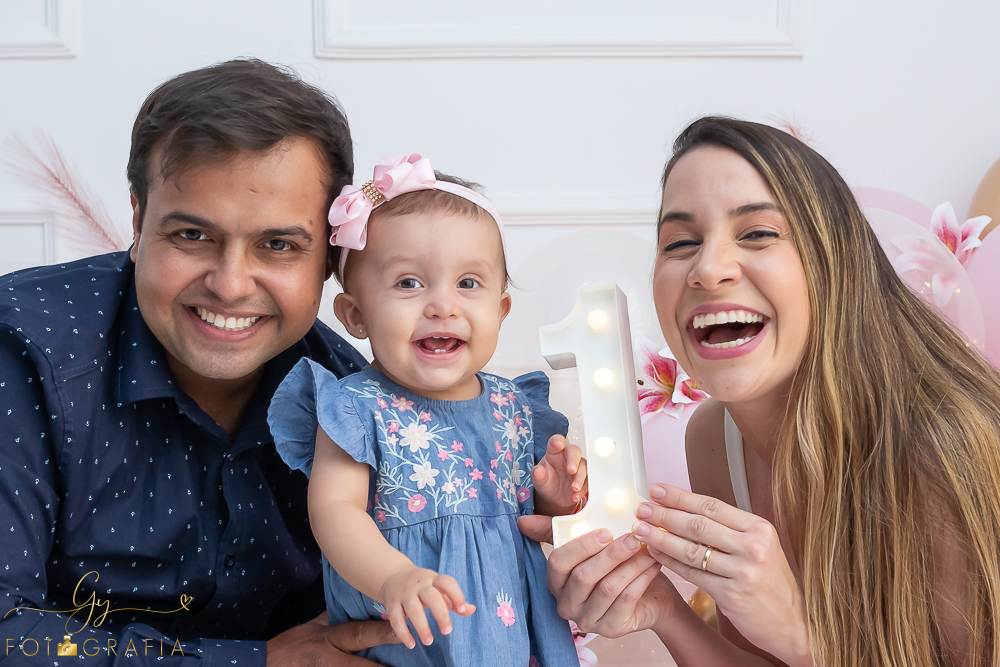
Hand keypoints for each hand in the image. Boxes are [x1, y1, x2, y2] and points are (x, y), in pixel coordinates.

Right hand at [266, 613, 399, 665]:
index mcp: (328, 639)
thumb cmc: (291, 646)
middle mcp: (329, 660)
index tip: (401, 632)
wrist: (264, 664)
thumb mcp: (312, 627)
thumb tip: (356, 606)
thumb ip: (334, 619)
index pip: (359, 634)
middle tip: (409, 665)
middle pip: (362, 665)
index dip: (381, 633)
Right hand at [380, 566, 474, 648]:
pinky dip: (403, 632)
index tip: (461, 610)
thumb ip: (454, 600)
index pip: (446, 582)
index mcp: (433, 580)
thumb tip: (472, 610)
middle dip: (440, 614)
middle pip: (431, 597)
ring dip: (421, 626)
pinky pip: (396, 619)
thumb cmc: (423, 586)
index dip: (456, 595)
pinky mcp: (392, 604)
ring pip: (413, 609)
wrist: (393, 575)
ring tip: (429, 641)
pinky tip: (411, 644)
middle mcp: (419, 585)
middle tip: (447, 631)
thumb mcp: (438, 588)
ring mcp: (404, 594)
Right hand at [517, 515, 678, 638]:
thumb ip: (559, 531)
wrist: (649, 597)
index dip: (581, 546)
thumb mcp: (590, 545)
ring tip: (646, 547)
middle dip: (610, 554)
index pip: (558, 563)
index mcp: (556, 582)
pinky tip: (652, 563)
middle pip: (584, 577)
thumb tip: (523, 520)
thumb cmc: (615, 566)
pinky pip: (626, 600)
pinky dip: (641, 578)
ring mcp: (588, 620)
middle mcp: (567, 605)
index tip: (605, 531)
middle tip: (632, 537)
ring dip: (630, 564)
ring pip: (608, 588)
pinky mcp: (612, 629)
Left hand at [532, 434, 587, 514]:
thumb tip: (538, 471)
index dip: (558, 441)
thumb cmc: (546, 482)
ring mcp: (578, 467)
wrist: (553, 498)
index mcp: (554, 453)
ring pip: (584, 466)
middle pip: (574, 451)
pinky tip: (575, 496)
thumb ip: (537, 475)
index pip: (556, 442)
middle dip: (574, 460)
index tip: (558, 444)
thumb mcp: (539, 481)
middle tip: (571, 470)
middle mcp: (567, 457)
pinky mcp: (585, 478)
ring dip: (580, 477)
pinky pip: (588, 481)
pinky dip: (583, 489)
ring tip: (574, 488)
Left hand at [632, 484, 810, 664]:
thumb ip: (728, 528)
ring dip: (660, 537)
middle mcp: (753, 546)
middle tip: (642, 508)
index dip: (680, 496)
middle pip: (698, 524)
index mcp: (758, 528)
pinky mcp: (732, 594)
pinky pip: (692, 573)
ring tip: (640, 529)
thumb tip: (686, 507)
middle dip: (664, 514)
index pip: (712, 505)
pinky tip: (654, 554)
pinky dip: (669, 562)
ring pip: (691, 549)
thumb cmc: (769, 580)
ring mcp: (743, 570)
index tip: (657, 490)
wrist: (793, 620)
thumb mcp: (758, 546)